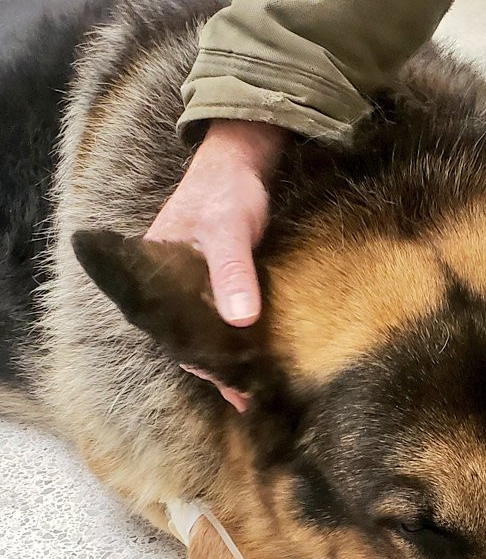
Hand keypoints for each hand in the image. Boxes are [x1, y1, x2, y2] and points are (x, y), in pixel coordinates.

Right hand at [146, 119, 285, 410]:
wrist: (242, 161)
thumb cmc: (227, 191)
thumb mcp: (229, 230)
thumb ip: (232, 273)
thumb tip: (240, 320)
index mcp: (153, 280)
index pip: (173, 335)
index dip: (203, 364)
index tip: (232, 389)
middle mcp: (167, 291)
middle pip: (188, 341)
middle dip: (218, 371)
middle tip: (251, 397)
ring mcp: (190, 290)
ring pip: (206, 335)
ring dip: (229, 360)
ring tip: (258, 390)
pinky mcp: (215, 287)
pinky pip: (222, 322)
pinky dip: (239, 341)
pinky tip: (259, 361)